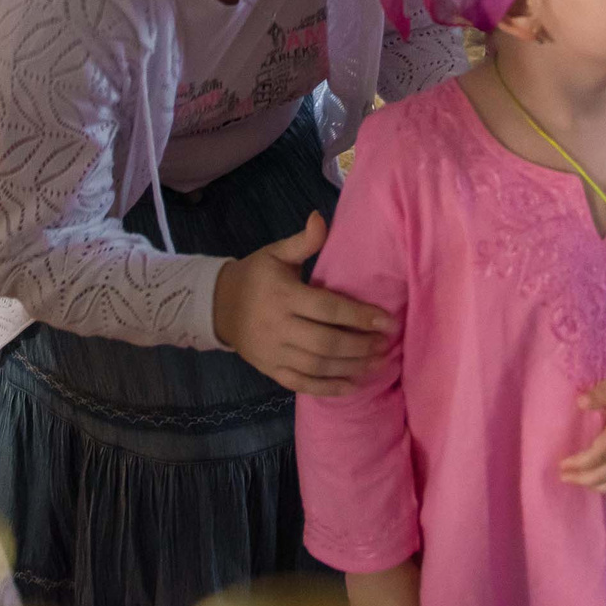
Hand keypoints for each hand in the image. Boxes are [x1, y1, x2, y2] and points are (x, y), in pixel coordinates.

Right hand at [212, 212, 392, 394]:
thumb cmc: (255, 275)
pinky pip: (302, 384)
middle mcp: (278, 327)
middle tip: (385, 344)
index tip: (387, 321)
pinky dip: (328, 388)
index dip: (359, 316)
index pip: (327, 309)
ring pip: (317, 366)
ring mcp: (274, 352)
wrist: (218, 306)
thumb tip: (321, 217)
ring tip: (378, 363)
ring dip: (351, 367)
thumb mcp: (275, 253)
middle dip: (360, 345)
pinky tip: (353, 385)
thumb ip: (303, 241)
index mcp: (283, 295)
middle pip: (325, 342)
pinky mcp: (271, 370)